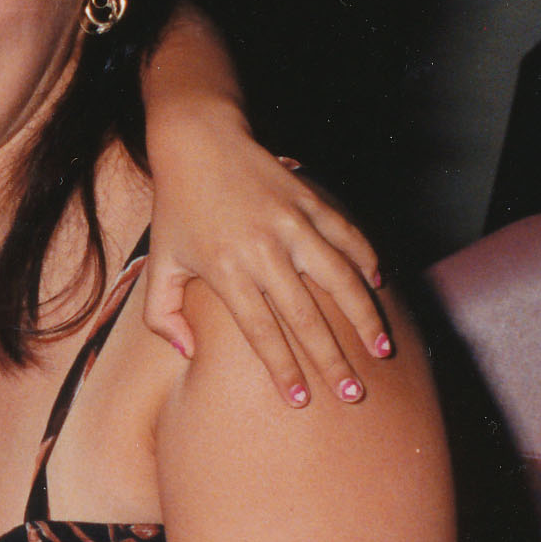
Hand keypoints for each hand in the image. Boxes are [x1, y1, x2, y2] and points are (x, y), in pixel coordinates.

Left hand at [145, 112, 387, 406]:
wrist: (198, 141)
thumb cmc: (178, 209)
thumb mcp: (159, 263)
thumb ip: (162, 315)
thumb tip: (186, 354)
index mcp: (225, 270)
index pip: (261, 332)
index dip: (284, 369)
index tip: (302, 401)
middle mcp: (262, 248)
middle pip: (306, 315)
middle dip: (332, 359)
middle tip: (353, 394)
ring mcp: (291, 222)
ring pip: (339, 278)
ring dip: (364, 316)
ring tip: (381, 350)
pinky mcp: (310, 200)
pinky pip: (347, 236)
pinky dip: (366, 260)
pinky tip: (378, 286)